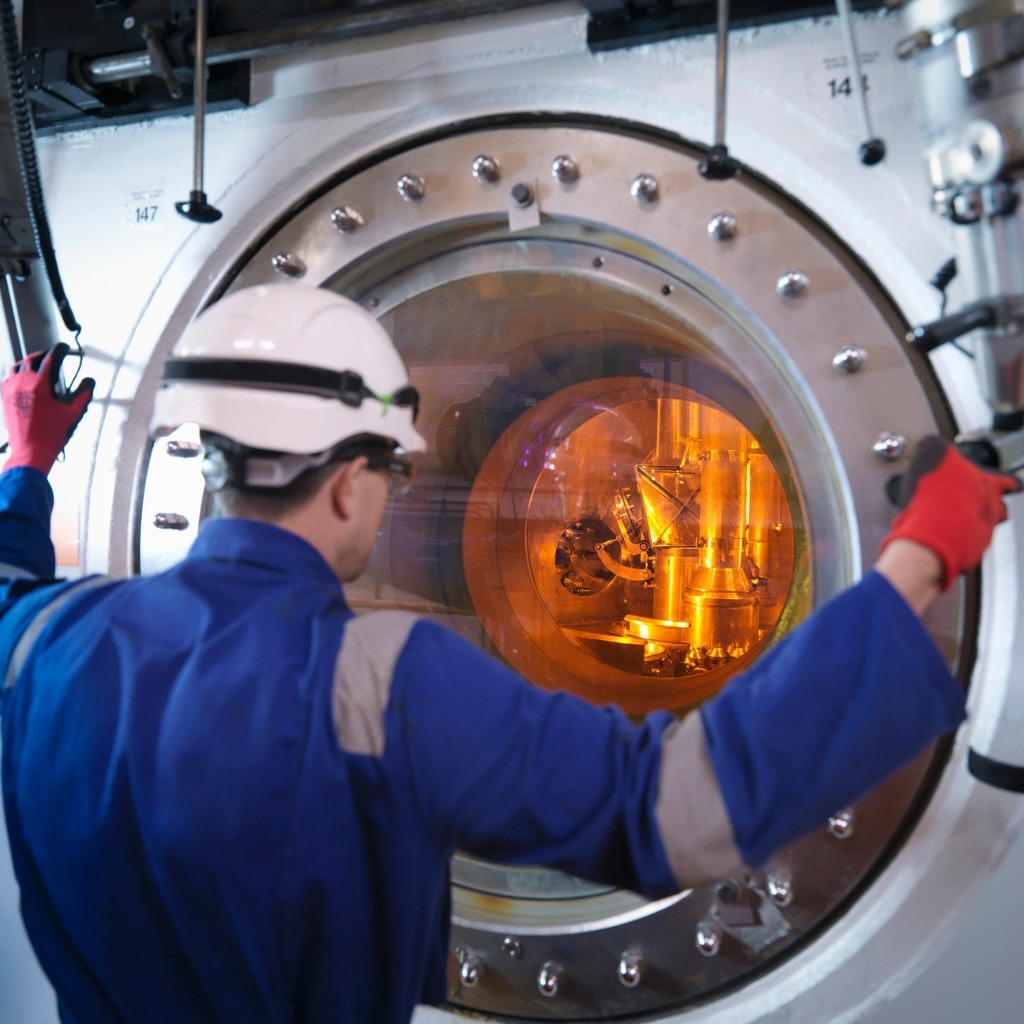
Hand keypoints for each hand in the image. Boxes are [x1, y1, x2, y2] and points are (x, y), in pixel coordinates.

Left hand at [1, 344, 94, 474]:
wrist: (30, 450)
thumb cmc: (50, 434)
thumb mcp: (72, 413)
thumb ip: (83, 394)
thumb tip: (89, 382)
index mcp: (39, 383)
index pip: (51, 358)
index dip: (60, 350)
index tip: (64, 348)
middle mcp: (22, 383)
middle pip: (31, 359)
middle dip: (43, 354)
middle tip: (52, 356)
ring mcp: (10, 390)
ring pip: (16, 367)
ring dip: (27, 362)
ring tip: (36, 364)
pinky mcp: (5, 399)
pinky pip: (7, 379)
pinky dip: (16, 375)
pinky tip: (22, 380)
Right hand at [881, 436, 1021, 589]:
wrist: (926, 537)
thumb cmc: (932, 497)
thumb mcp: (932, 453)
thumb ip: (937, 447)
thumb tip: (935, 445)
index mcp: (987, 483)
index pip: (1006, 479)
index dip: (1007, 481)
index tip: (1011, 484)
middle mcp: (990, 509)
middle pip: (1001, 508)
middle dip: (991, 505)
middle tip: (973, 503)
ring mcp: (981, 533)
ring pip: (986, 528)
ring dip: (974, 524)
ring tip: (955, 522)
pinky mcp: (967, 555)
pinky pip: (966, 547)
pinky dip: (956, 542)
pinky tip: (940, 536)